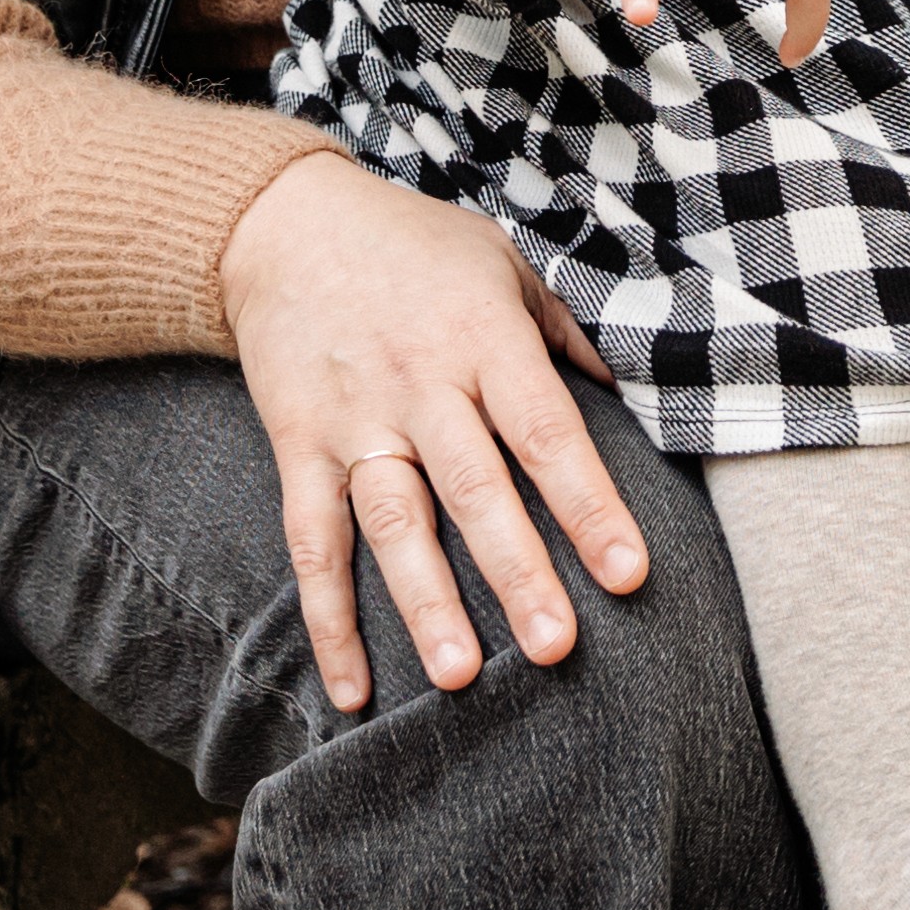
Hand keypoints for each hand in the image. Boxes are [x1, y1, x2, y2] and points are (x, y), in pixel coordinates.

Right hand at [217, 152, 653, 713]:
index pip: (545, 431)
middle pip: (475, 489)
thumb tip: (630, 396)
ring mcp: (355, 419)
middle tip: (555, 648)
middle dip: (517, 571)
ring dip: (426, 602)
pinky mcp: (299, 445)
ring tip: (459, 678)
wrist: (279, 222)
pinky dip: (327, 618)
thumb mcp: (501, 261)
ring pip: (394, 522)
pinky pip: (312, 541)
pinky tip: (352, 687)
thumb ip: (565, 331)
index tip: (628, 573)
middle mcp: (421, 383)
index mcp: (484, 337)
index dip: (587, 503)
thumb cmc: (412, 245)